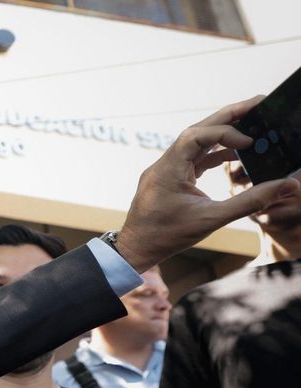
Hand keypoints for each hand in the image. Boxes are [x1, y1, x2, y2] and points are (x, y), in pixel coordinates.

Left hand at [118, 96, 299, 271]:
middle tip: (259, 103)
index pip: (195, 136)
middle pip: (198, 130)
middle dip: (229, 117)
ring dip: (224, 133)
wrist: (136, 250)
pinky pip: (195, 158)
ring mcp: (167, 170)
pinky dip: (216, 154)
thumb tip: (286, 185)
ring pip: (197, 143)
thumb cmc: (166, 236)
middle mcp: (165, 164)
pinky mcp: (172, 178)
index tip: (250, 142)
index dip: (224, 132)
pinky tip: (238, 153)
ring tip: (253, 127)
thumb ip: (250, 202)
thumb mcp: (211, 219)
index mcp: (167, 169)